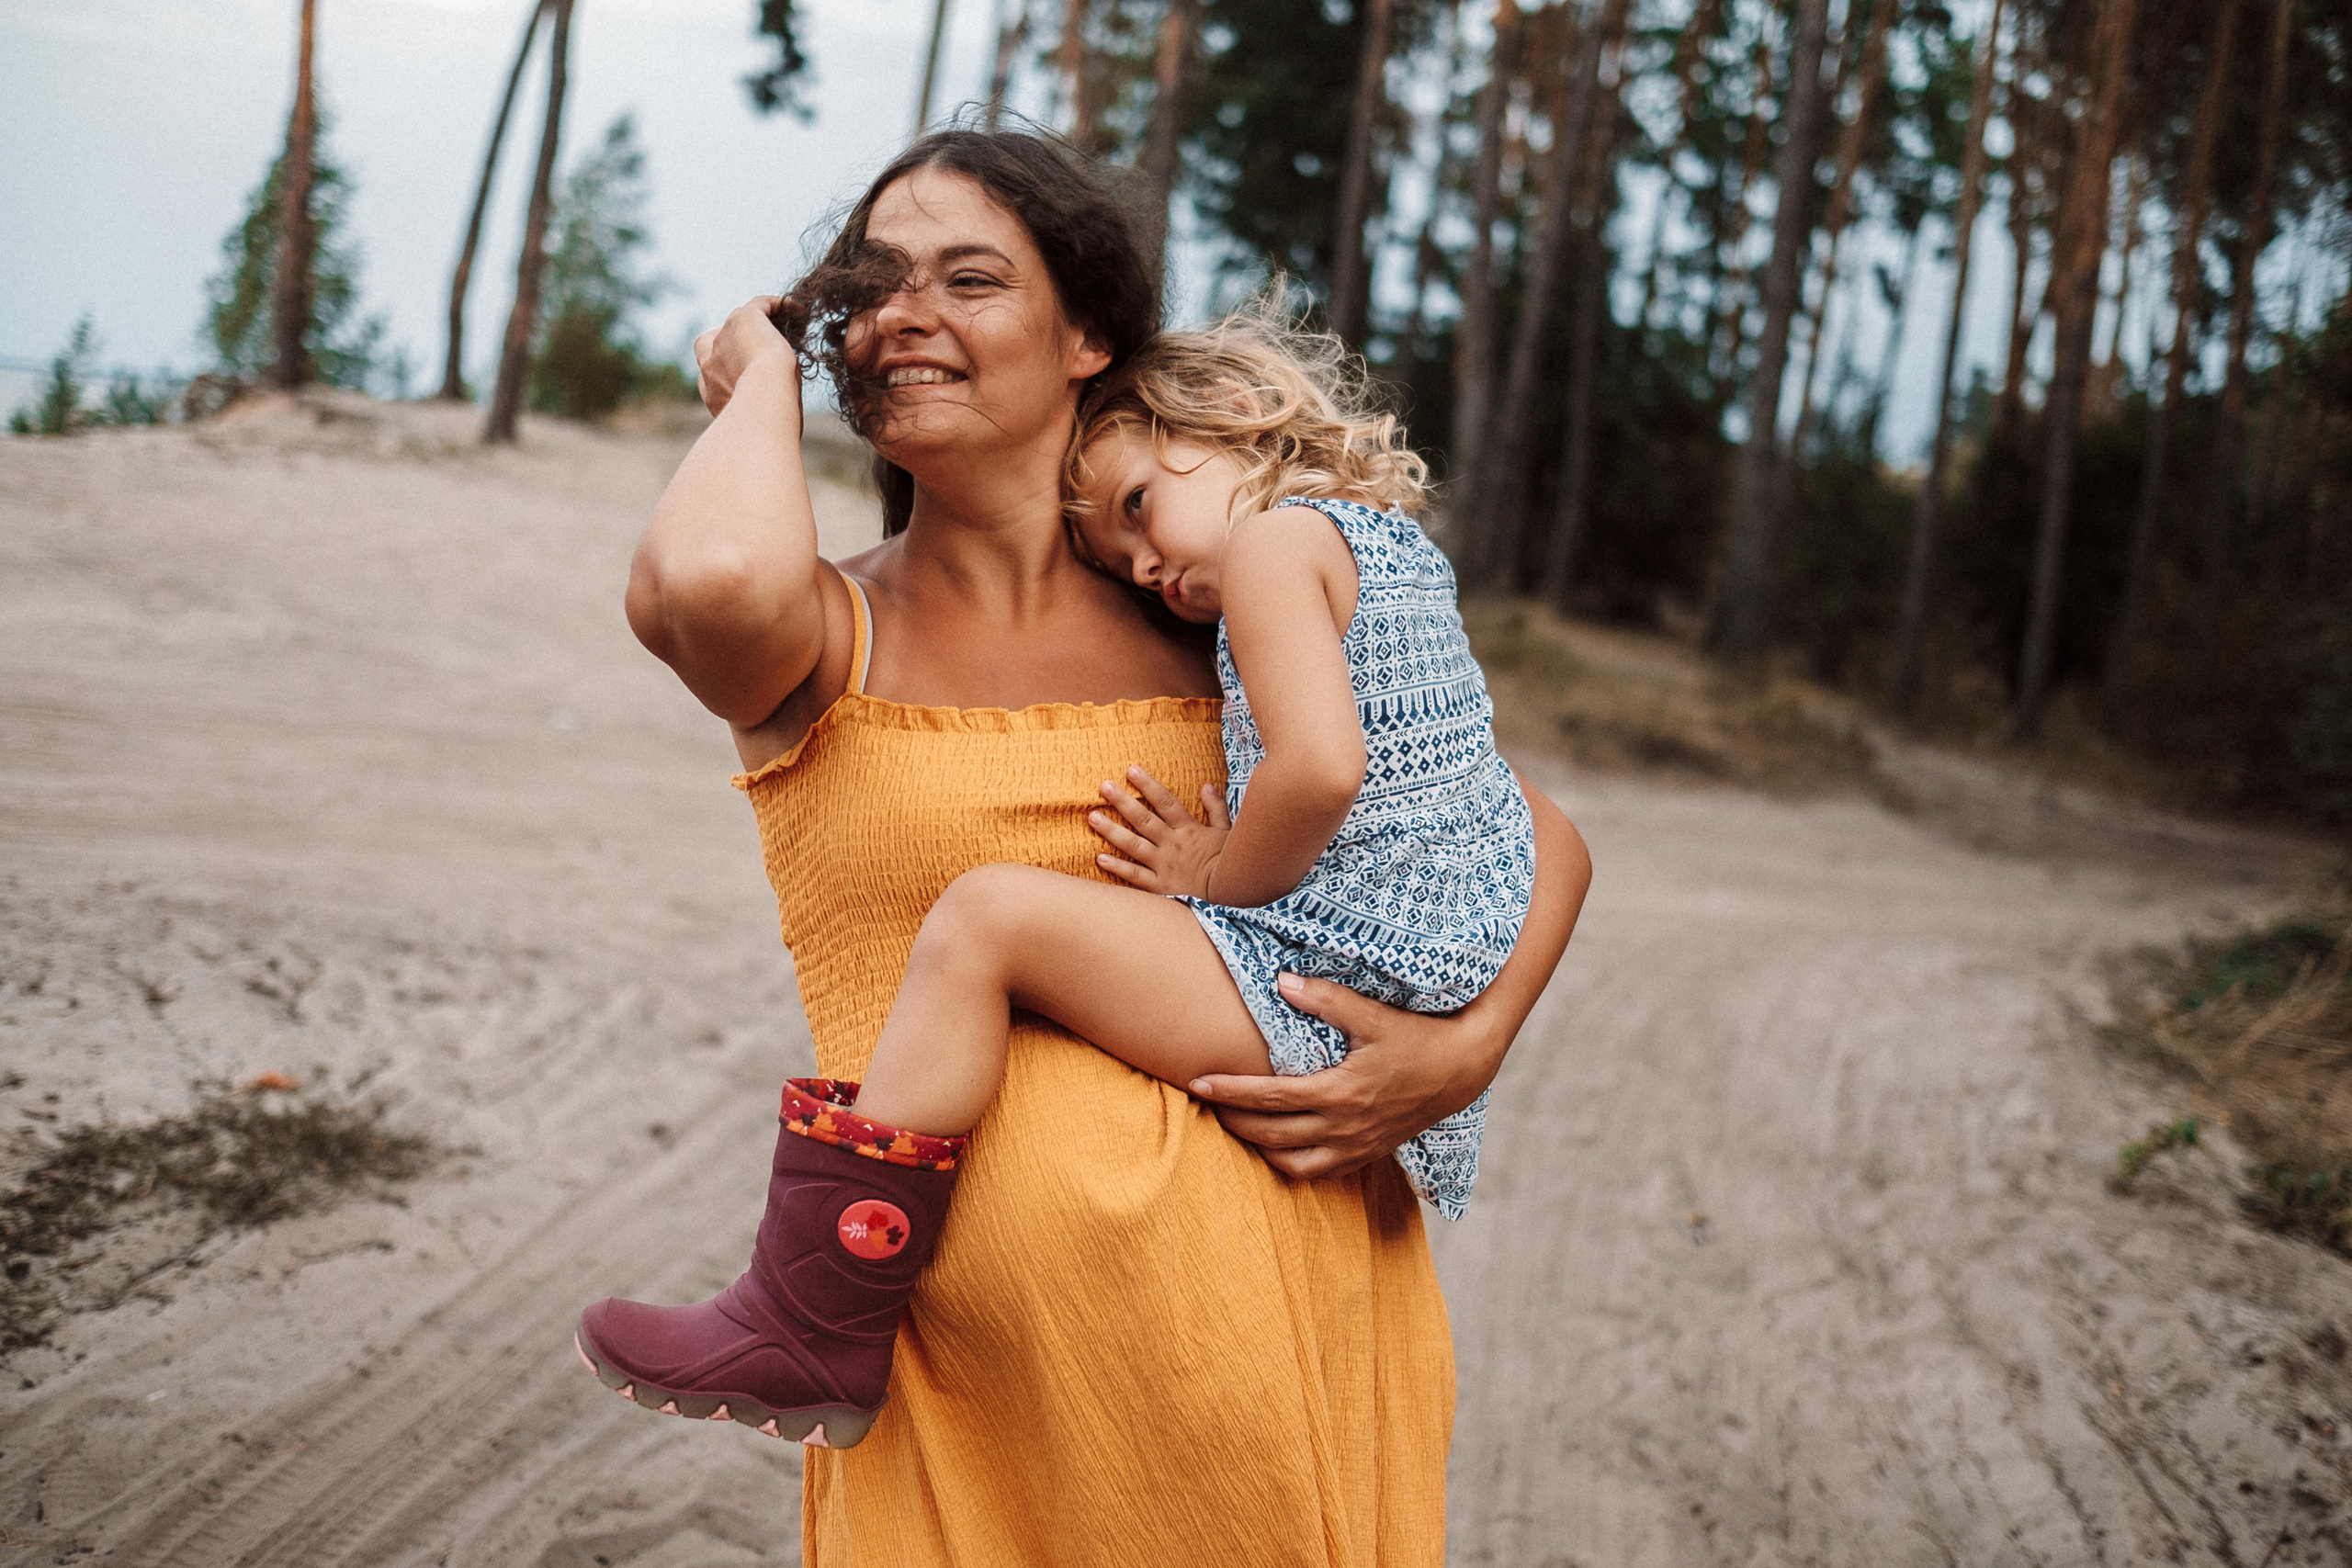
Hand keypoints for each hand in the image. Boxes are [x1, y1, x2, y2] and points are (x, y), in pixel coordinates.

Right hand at [693, 295, 800, 422]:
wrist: (764, 405)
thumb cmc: (766, 424)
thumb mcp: (758, 423)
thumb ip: (760, 416)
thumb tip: (783, 427)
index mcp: (710, 390)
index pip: (711, 371)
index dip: (729, 367)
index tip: (751, 371)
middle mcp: (710, 363)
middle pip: (716, 341)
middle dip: (734, 340)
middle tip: (761, 344)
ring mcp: (723, 339)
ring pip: (740, 321)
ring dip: (760, 322)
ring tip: (787, 324)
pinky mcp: (743, 319)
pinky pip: (760, 304)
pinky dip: (778, 304)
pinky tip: (797, 310)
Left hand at [1088, 765, 1229, 897]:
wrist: (1233, 894)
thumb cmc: (1232, 861)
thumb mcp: (1229, 831)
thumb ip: (1217, 808)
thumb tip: (1207, 786)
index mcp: (1189, 829)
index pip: (1165, 802)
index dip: (1148, 785)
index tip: (1130, 770)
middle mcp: (1173, 845)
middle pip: (1144, 820)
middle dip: (1123, 802)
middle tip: (1103, 786)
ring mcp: (1165, 866)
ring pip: (1134, 845)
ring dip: (1112, 831)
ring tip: (1092, 817)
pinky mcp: (1161, 887)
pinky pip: (1136, 876)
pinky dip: (1118, 868)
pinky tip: (1100, 858)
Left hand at [1188, 972, 1500, 1179]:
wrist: (1462, 1071)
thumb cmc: (1418, 1038)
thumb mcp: (1374, 1015)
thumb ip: (1325, 999)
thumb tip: (1280, 982)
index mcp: (1340, 1093)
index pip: (1269, 1097)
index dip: (1229, 1091)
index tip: (1197, 1082)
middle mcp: (1344, 1127)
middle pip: (1270, 1134)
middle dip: (1232, 1120)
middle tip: (1205, 1103)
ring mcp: (1355, 1147)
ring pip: (1290, 1163)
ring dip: (1257, 1147)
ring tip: (1235, 1124)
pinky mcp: (1366, 1155)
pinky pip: (1317, 1173)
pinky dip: (1289, 1163)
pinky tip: (1275, 1145)